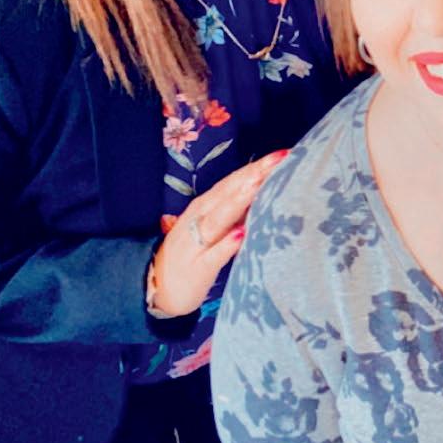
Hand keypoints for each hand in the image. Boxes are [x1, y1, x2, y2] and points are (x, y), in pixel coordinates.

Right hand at [149, 149, 289, 316]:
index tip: (283, 153)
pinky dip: (226, 244)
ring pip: (219, 218)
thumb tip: (267, 192)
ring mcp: (196, 242)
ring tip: (258, 184)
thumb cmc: (195, 254)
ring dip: (238, 200)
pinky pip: (213, 255)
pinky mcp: (198, 268)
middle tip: (280, 158)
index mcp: (205, 206)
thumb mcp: (214, 228)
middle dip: (253, 174)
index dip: (256, 167)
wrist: (159, 288)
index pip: (233, 181)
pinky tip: (241, 234)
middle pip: (228, 192)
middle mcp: (199, 218)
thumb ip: (236, 211)